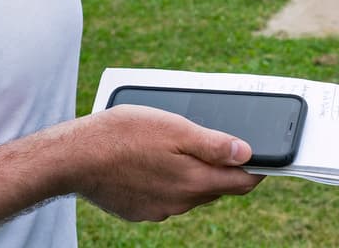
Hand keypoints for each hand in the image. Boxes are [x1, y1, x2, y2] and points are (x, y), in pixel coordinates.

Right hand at [61, 105, 261, 221]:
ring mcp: (159, 210)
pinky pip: (167, 196)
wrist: (72, 158)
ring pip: (191, 191)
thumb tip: (248, 153)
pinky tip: (156, 159)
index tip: (265, 154)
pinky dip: (170, 179)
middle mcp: (180, 202)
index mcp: (194, 181)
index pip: (242, 183)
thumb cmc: (124, 135)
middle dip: (225, 167)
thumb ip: (214, 144)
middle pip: (218, 187)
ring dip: (195, 172)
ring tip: (182, 144)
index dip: (257, 167)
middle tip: (221, 139)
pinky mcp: (140, 210)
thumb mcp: (176, 128)